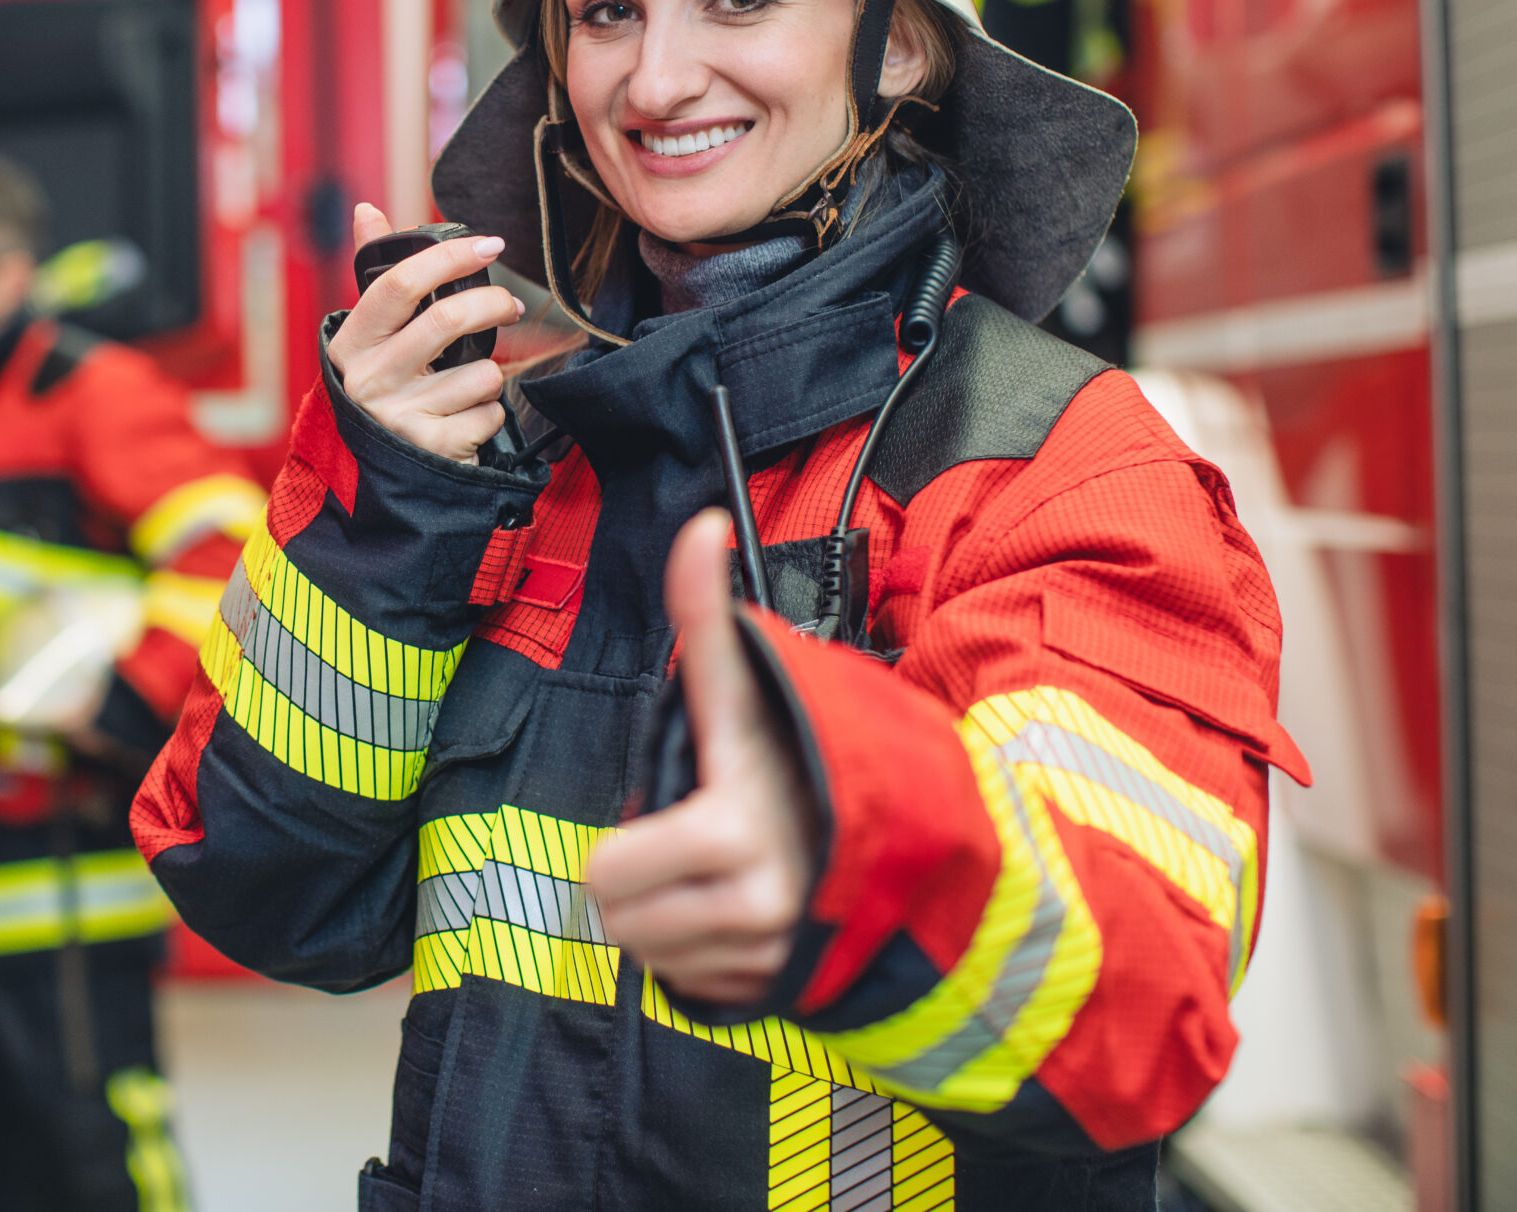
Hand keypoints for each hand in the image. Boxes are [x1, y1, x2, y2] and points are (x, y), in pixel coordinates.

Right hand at [325, 203, 523, 463]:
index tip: (489, 246)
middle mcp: (369, 379)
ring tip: (467, 385)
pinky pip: (490, 413)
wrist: (373, 474)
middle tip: (510, 307)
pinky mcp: (434, 449)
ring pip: (481, 372)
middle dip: (493, 304)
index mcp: (352, 342)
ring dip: (489, 374)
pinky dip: (489, 413)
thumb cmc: (381, 388)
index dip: (450, 257)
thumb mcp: (368, 337)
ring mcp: (400, 417)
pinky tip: (465, 419)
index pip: (399, 283)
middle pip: (448, 318)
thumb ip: (374, 275)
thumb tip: (365, 211)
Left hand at [587, 510, 814, 1007]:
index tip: (665, 827)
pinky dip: (699, 954)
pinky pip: (688, 985)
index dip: (623, 846)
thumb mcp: (747, 694)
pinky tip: (735, 910)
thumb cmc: (805, 756)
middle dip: (635, 880)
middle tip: (684, 842)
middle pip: (616, 914)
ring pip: (647, 954)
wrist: (904, 832)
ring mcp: (770, 955)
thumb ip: (707, 615)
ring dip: (667, 916)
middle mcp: (756, 903)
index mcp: (731, 829)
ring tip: (715, 872)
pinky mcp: (778, 991)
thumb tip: (700, 526)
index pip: (612, 868)